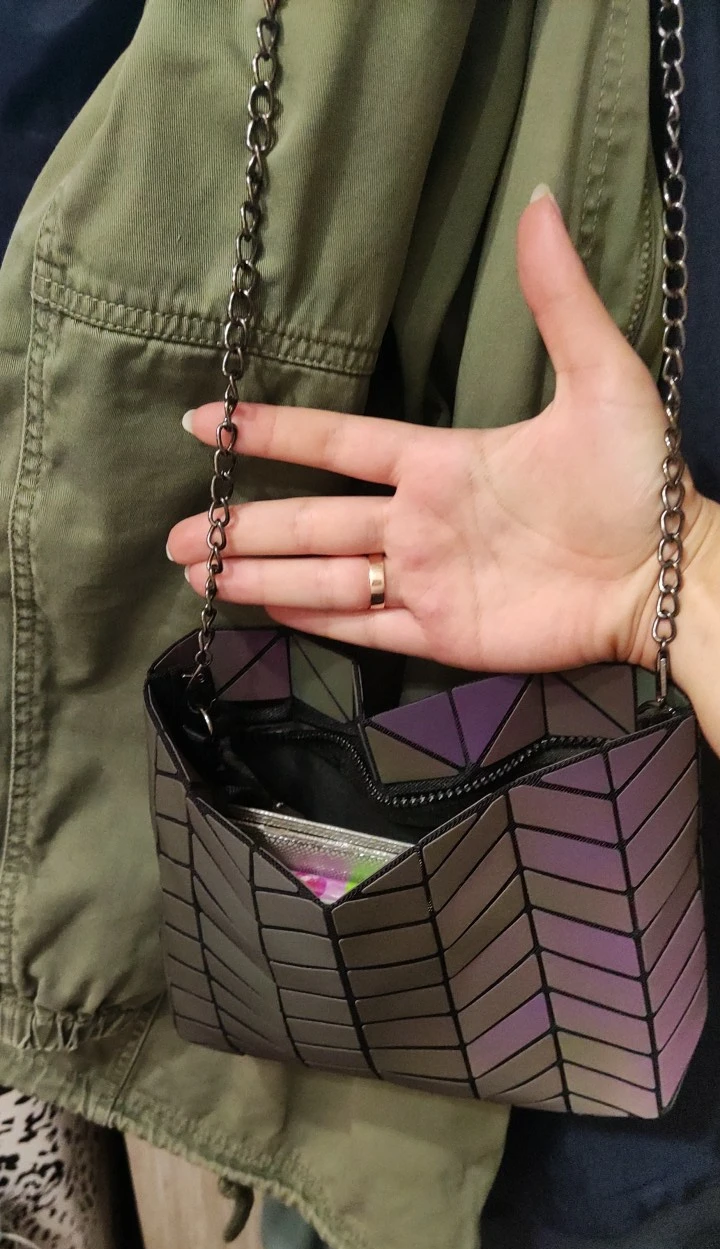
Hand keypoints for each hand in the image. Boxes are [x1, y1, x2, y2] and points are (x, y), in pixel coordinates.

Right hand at [168, 190, 708, 678]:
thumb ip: (556, 299)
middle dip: (241, 526)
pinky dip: (313, 622)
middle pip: (310, 520)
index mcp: (441, 462)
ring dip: (259, 575)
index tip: (205, 421)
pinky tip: (263, 611)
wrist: (666, 574)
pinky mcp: (443, 633)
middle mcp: (420, 522)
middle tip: (177, 534)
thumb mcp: (600, 377)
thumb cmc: (639, 480)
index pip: (337, 444)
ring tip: (196, 573)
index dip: (271, 431)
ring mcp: (427, 581)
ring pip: (323, 578)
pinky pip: (364, 629)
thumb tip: (539, 200)